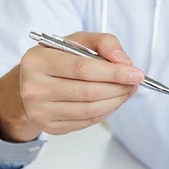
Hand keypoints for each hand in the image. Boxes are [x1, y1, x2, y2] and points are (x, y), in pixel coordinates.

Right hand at [0, 31, 143, 141]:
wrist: (32, 83)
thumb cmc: (58, 59)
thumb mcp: (77, 41)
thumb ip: (103, 42)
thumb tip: (123, 61)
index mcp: (37, 60)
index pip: (83, 68)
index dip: (114, 72)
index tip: (136, 73)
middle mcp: (33, 87)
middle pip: (89, 91)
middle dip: (118, 87)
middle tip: (134, 83)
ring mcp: (40, 110)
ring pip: (90, 109)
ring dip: (115, 101)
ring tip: (126, 91)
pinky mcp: (49, 126)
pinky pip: (86, 121)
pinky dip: (106, 112)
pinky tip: (112, 101)